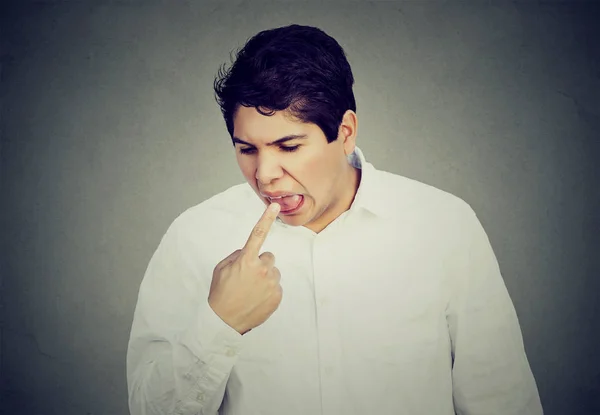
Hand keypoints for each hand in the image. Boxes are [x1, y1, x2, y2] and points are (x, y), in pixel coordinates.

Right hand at [208, 203, 281, 334]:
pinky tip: (256, 299)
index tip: (275, 206)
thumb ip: (236, 256)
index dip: (266, 218)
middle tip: (248, 277)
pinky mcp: (277, 295)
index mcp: (246, 260)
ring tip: (251, 291)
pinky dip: (268, 291)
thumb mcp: (221, 269)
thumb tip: (248, 253)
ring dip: (265, 277)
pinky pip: (276, 286)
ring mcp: (272, 283)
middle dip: (260, 263)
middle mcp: (262, 269)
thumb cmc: (220, 294)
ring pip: (273, 272)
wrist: (224, 322)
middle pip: (268, 257)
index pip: (258, 234)